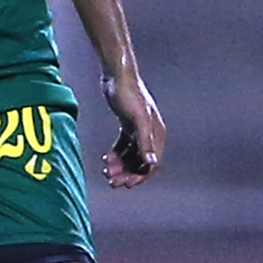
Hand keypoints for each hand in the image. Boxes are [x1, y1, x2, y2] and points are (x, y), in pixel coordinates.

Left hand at [102, 71, 164, 186]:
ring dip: (120, 165)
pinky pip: (123, 145)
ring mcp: (138, 129)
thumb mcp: (137, 120)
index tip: (126, 185)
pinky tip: (106, 159)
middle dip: (127, 173)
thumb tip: (151, 163)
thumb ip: (144, 142)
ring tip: (105, 171)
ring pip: (130, 154)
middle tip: (112, 182)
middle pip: (140, 161)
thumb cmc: (128, 95)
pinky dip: (116, 154)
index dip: (140, 176)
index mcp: (157, 134)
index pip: (152, 163)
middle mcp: (150, 133)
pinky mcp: (127, 125)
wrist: (117, 77)